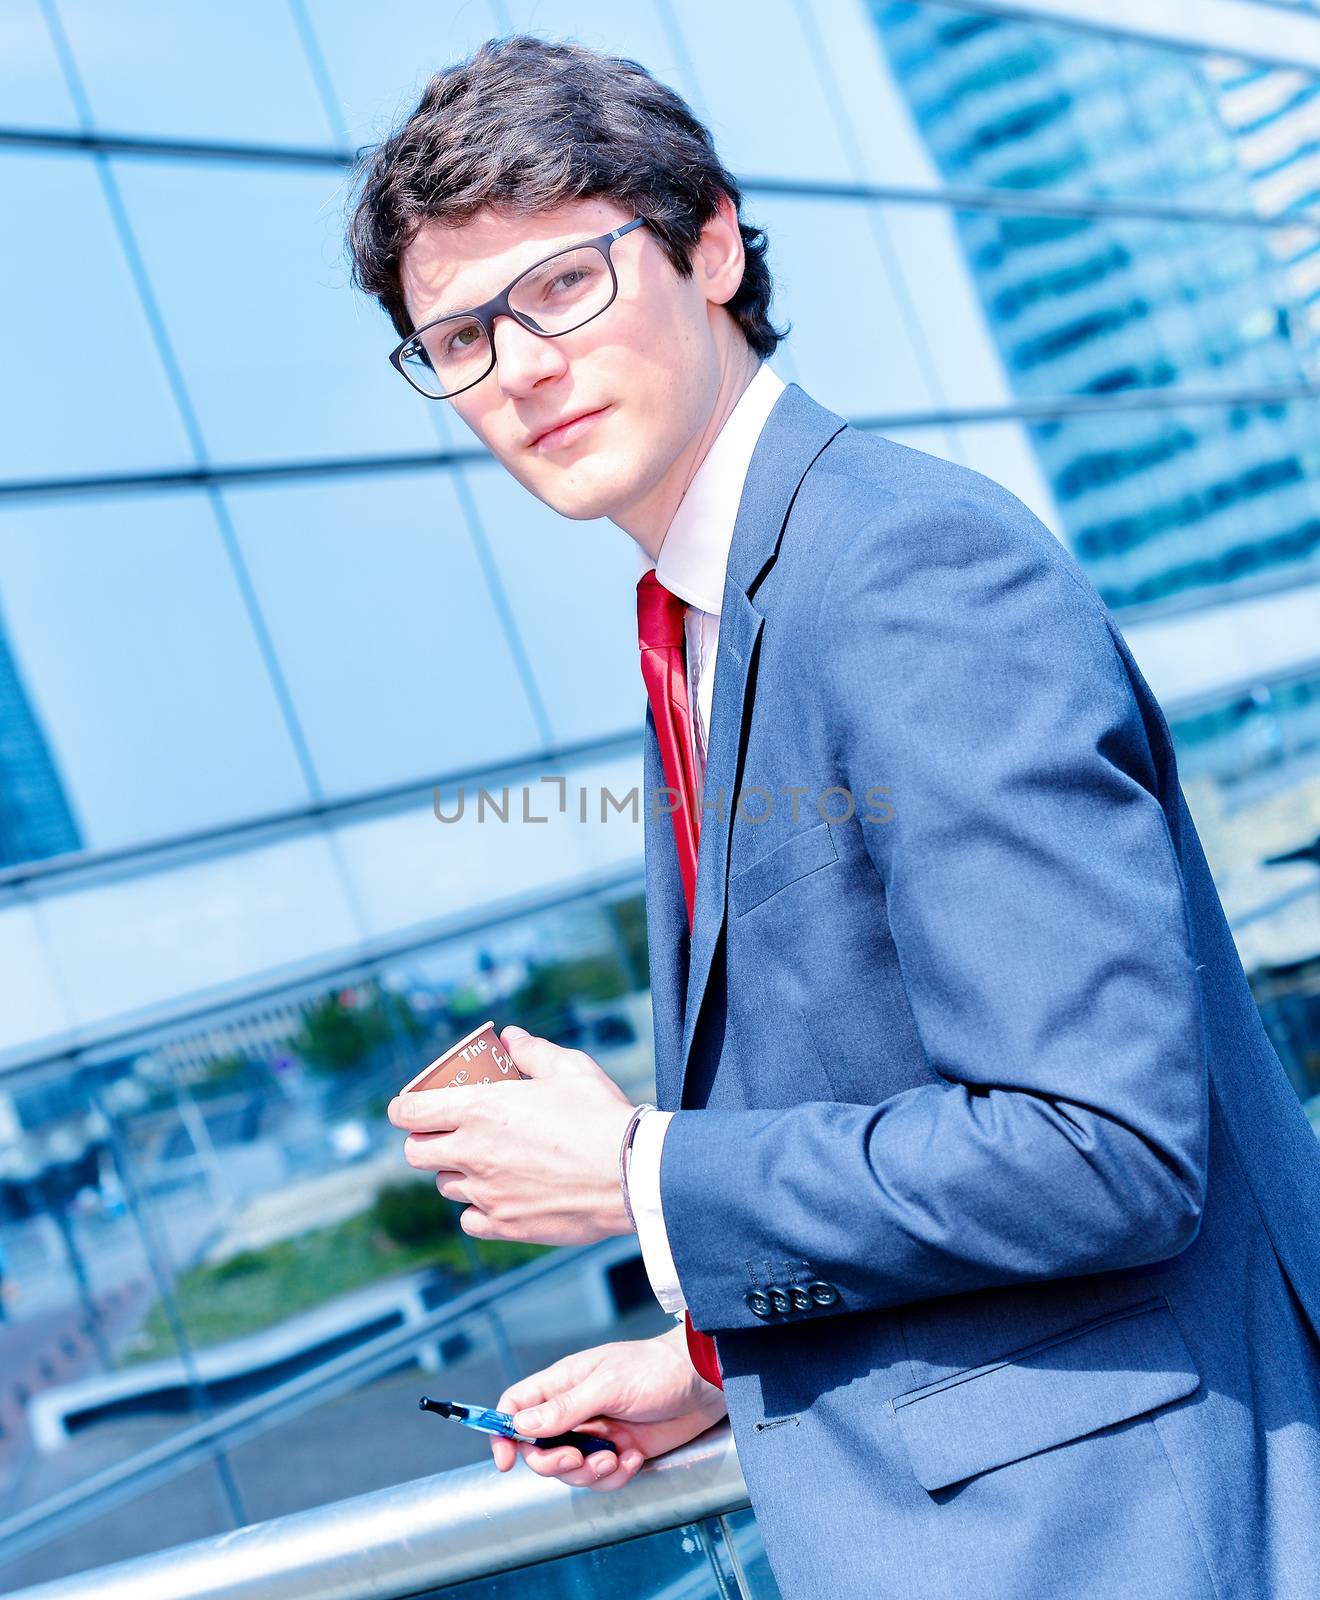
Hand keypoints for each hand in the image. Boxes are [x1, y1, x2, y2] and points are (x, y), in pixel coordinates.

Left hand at [387, 1025, 636, 1245]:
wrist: (632, 1173)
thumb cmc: (600, 1114)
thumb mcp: (568, 1068)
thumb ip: (532, 1052)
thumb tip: (510, 1038)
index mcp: (480, 1110)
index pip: (411, 1114)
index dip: (402, 1110)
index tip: (406, 1109)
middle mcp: (473, 1153)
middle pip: (416, 1154)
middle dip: (423, 1142)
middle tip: (445, 1134)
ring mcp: (487, 1194)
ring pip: (446, 1187)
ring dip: (455, 1173)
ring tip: (482, 1163)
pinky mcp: (506, 1225)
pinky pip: (471, 1220)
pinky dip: (477, 1210)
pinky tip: (499, 1196)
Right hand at [489, 1324, 727, 1491]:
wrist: (703, 1383)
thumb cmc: (656, 1369)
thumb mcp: (607, 1385)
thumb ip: (564, 1407)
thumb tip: (520, 1424)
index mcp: (564, 1383)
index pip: (517, 1406)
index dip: (503, 1432)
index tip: (506, 1459)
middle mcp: (575, 1410)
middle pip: (539, 1448)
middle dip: (554, 1462)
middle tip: (578, 1460)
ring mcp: (597, 1433)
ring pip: (570, 1470)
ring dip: (589, 1473)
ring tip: (615, 1459)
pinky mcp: (620, 1452)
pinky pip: (602, 1479)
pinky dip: (616, 1476)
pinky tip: (635, 1458)